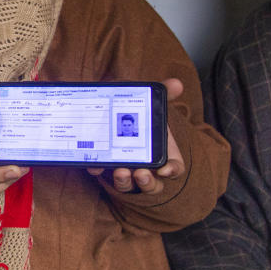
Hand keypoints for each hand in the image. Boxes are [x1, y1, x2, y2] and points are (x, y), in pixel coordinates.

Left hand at [87, 78, 185, 192]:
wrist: (112, 111)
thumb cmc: (137, 114)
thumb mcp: (148, 103)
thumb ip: (162, 95)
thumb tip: (176, 84)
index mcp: (162, 152)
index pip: (174, 167)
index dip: (172, 170)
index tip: (164, 169)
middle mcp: (146, 166)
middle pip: (152, 184)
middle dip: (147, 182)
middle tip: (140, 173)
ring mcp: (126, 170)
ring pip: (129, 185)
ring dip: (125, 182)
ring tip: (120, 171)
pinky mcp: (106, 168)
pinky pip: (103, 176)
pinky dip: (99, 170)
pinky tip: (94, 164)